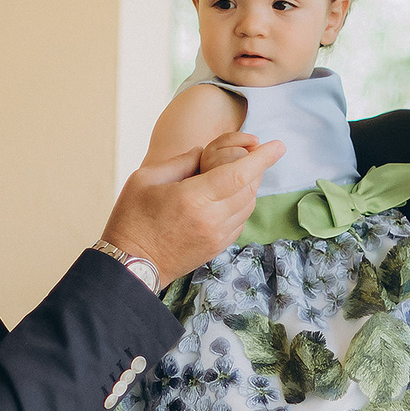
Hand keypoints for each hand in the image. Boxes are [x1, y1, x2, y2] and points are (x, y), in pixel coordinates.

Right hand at [102, 133, 283, 281]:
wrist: (130, 265)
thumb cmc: (132, 218)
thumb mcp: (147, 178)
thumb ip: (181, 161)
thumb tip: (205, 153)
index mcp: (193, 198)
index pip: (240, 174)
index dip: (262, 158)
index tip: (279, 145)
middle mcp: (211, 219)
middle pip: (250, 188)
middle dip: (254, 168)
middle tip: (248, 154)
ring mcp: (217, 236)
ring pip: (248, 205)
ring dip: (248, 186)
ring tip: (234, 174)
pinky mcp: (218, 247)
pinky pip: (241, 220)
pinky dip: (241, 204)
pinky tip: (226, 196)